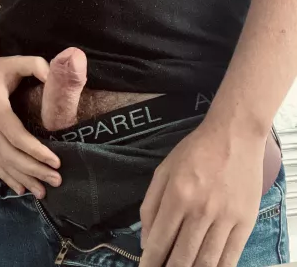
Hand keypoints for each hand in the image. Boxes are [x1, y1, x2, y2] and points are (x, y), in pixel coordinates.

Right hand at [0, 55, 61, 198]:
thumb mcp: (18, 61)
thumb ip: (37, 66)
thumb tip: (54, 76)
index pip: (16, 136)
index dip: (36, 151)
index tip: (56, 161)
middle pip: (10, 154)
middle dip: (34, 170)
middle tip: (57, 179)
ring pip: (2, 163)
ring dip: (23, 178)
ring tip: (44, 191)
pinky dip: (8, 177)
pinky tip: (22, 189)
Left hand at [140, 121, 264, 266]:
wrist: (234, 135)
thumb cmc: (196, 150)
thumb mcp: (164, 170)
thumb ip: (151, 205)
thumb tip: (145, 241)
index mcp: (177, 195)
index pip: (159, 241)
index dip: (150, 263)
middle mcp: (201, 210)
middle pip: (182, 257)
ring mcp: (225, 218)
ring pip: (206, 262)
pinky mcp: (245, 222)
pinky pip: (230, 258)